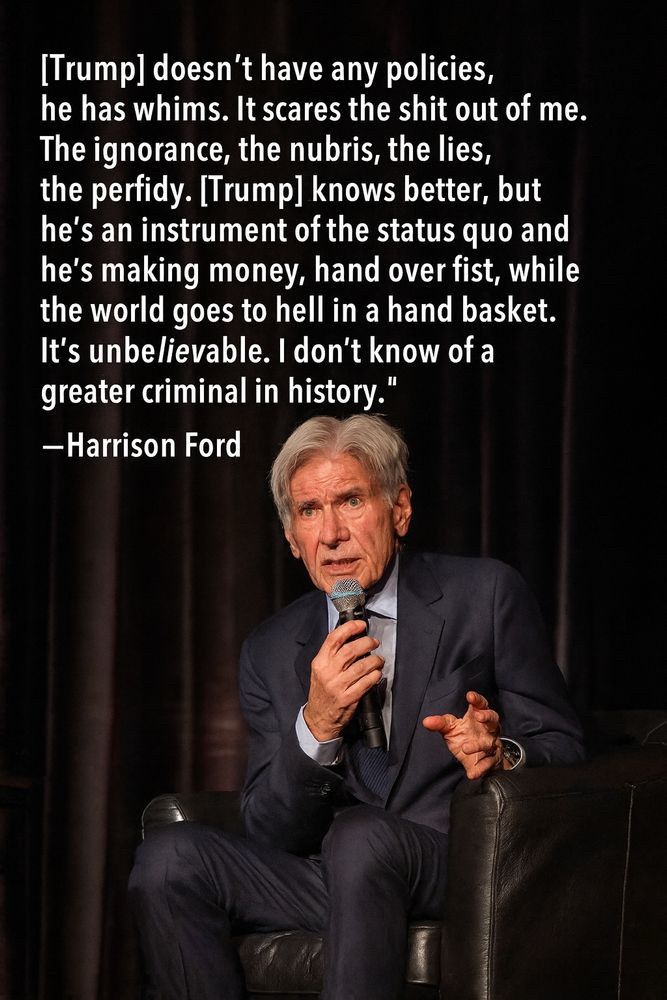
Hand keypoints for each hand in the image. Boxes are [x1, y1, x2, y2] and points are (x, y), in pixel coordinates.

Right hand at [304, 620, 383, 741]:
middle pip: (350, 650)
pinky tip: (377, 673)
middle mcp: (327, 672)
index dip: (350, 628)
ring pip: (361, 666)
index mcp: (320, 662)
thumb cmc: (322, 692)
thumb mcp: (320, 669)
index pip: (334, 638)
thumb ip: (332, 654)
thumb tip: (351, 637)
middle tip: (374, 642)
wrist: (318, 718)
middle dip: (366, 643)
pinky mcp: (347, 698)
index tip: (361, 625)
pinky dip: (374, 676)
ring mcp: (337, 686)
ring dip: (374, 660)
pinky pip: (365, 683)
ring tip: (378, 659)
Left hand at [422, 691, 506, 778]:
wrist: (477, 759)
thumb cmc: (464, 737)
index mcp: (477, 718)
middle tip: (478, 717)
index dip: (477, 699)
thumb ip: (440, 724)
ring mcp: (491, 744)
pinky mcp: (491, 760)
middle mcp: (488, 729)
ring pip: (490, 742)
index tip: (469, 696)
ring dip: (479, 745)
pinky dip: (481, 768)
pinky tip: (472, 772)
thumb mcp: (450, 729)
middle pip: (493, 719)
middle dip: (488, 716)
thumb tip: (426, 721)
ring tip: (465, 747)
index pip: (481, 705)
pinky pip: (489, 764)